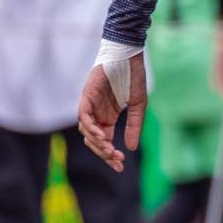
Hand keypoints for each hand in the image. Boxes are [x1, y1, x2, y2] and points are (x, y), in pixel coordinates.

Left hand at [78, 53, 145, 171]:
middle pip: (94, 141)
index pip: (104, 141)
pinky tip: (101, 135)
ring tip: (110, 149)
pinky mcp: (87, 97)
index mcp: (108, 117)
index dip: (110, 155)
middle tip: (117, 160)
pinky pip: (84, 116)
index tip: (120, 167)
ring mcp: (90, 105)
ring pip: (87, 131)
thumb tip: (129, 148)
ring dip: (97, 143)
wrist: (129, 55)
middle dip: (104, 153)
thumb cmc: (134, 76)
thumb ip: (134, 126)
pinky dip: (90, 127)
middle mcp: (97, 114)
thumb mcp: (139, 105)